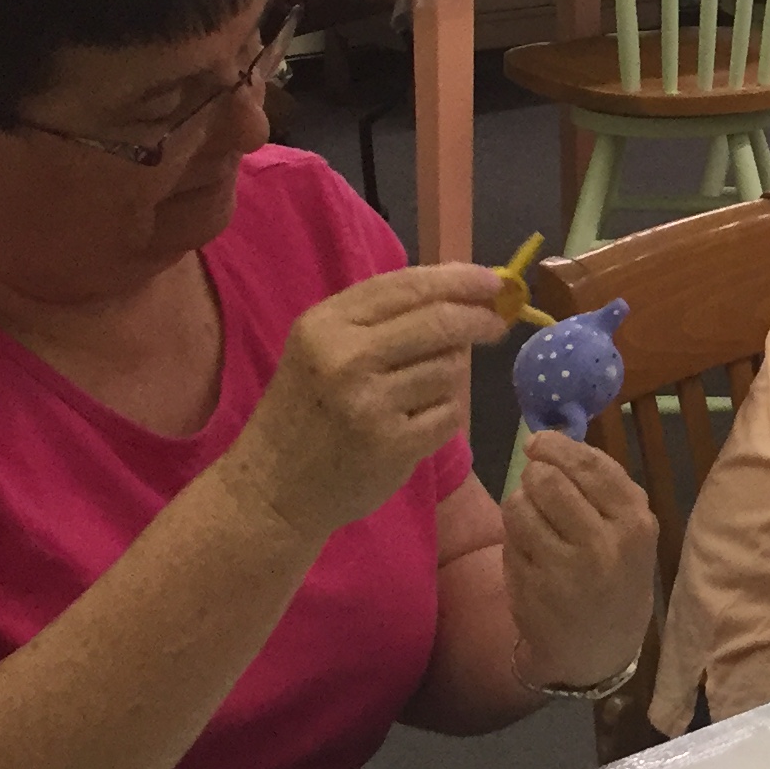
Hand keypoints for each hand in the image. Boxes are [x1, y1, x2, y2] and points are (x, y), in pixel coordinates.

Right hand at [217, 265, 504, 545]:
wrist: (272, 488)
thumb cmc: (304, 410)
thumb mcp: (322, 347)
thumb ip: (382, 317)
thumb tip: (465, 292)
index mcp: (326, 324)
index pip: (407, 286)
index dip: (459, 280)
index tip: (493, 282)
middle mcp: (345, 358)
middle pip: (440, 322)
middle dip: (478, 319)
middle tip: (497, 323)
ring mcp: (369, 404)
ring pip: (450, 368)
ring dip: (448, 376)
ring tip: (414, 394)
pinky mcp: (392, 445)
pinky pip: (450, 412)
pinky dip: (444, 414)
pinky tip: (414, 423)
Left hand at [504, 434, 657, 690]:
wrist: (600, 650)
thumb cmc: (617, 577)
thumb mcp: (630, 530)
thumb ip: (600, 486)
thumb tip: (549, 440)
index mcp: (635, 522)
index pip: (589, 466)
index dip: (556, 446)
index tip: (538, 442)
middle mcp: (603, 543)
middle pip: (548, 480)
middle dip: (535, 475)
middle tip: (537, 483)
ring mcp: (565, 568)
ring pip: (520, 506)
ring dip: (520, 504)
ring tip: (536, 521)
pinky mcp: (532, 587)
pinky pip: (509, 539)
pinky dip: (514, 538)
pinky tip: (531, 553)